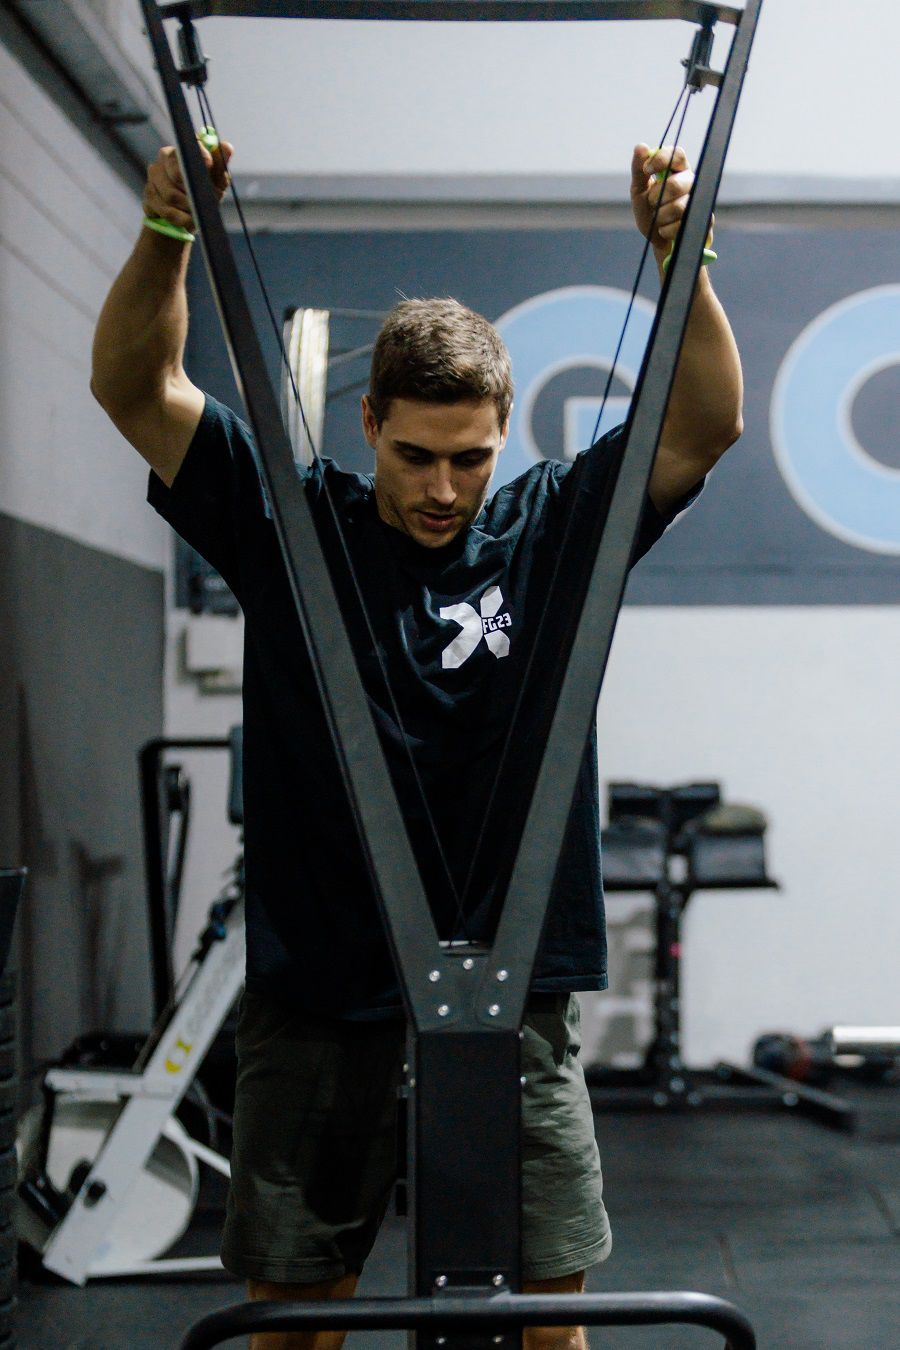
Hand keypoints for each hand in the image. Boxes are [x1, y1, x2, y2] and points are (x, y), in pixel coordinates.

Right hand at [142, 137, 233, 234]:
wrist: (185, 216)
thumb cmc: (204, 191)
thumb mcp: (217, 180)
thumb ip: (221, 165)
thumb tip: (228, 147)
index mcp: (183, 149)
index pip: (188, 147)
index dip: (199, 156)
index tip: (209, 165)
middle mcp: (165, 156)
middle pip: (176, 172)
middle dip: (193, 192)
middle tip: (204, 201)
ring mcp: (154, 174)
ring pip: (171, 194)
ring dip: (188, 208)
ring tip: (198, 215)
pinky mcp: (148, 193)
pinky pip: (165, 209)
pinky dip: (181, 218)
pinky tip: (188, 221)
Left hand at [630, 142, 711, 263]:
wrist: (659, 242)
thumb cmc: (650, 213)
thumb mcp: (639, 191)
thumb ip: (639, 171)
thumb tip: (640, 147)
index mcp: (677, 170)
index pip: (677, 154)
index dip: (662, 160)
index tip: (647, 170)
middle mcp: (691, 182)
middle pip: (676, 183)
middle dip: (656, 197)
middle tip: (651, 203)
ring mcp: (699, 201)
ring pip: (679, 207)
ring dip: (660, 217)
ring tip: (658, 220)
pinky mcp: (704, 220)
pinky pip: (682, 225)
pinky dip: (667, 231)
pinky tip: (664, 231)